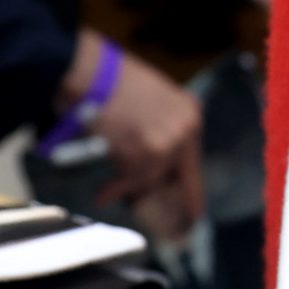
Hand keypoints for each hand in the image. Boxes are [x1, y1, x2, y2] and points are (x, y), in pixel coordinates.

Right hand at [65, 38, 202, 236]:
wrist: (92, 73)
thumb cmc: (114, 81)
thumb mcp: (153, 98)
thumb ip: (163, 126)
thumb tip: (159, 159)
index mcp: (190, 114)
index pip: (193, 160)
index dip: (192, 189)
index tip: (196, 213)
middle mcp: (185, 129)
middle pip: (175, 174)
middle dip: (158, 190)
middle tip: (157, 215)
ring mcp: (167, 143)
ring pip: (150, 179)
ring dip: (129, 186)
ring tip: (109, 190)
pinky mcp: (145, 153)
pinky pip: (131, 181)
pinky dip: (115, 189)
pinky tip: (103, 194)